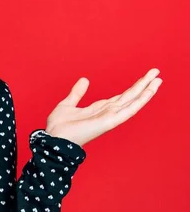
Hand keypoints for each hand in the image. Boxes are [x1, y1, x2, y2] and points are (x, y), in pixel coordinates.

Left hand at [45, 68, 162, 146]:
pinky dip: (139, 101)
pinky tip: (148, 92)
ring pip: (132, 102)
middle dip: (143, 84)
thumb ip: (77, 92)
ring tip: (158, 79)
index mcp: (99, 109)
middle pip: (129, 96)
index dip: (133, 87)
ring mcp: (110, 117)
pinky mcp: (109, 122)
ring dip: (146, 91)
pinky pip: (128, 110)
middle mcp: (107, 113)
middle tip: (156, 72)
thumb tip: (85, 79)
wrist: (54, 139)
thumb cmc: (59, 127)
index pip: (121, 96)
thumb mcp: (68, 103)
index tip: (144, 77)